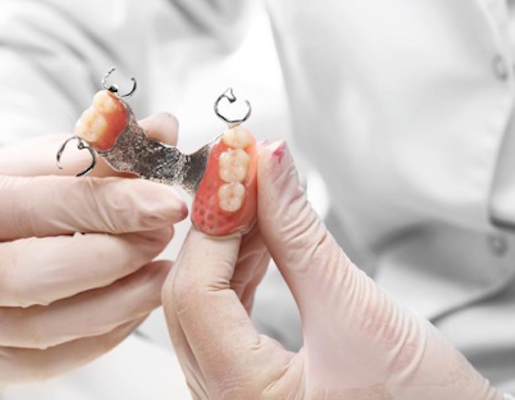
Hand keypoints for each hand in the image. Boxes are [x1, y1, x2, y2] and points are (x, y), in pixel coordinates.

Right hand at [0, 113, 186, 388]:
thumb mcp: (27, 163)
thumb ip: (95, 151)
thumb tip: (162, 131)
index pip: (41, 205)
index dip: (112, 205)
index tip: (168, 201)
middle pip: (39, 275)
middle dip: (118, 256)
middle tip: (163, 233)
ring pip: (51, 328)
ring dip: (123, 299)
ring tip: (161, 270)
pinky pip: (55, 358)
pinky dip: (105, 331)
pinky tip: (131, 301)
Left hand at [163, 141, 503, 399]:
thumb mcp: (357, 312)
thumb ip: (301, 234)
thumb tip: (270, 166)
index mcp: (243, 395)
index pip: (196, 291)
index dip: (214, 222)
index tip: (236, 170)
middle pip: (189, 295)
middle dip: (217, 227)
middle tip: (245, 174)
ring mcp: (230, 391)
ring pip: (202, 301)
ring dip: (228, 245)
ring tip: (258, 200)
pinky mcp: (246, 379)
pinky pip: (223, 315)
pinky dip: (238, 271)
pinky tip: (259, 239)